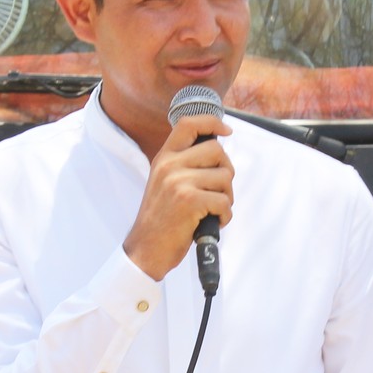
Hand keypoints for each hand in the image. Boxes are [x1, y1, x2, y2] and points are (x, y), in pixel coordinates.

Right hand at [122, 113, 232, 279]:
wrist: (146, 249)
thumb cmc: (161, 219)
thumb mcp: (164, 183)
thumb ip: (183, 165)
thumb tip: (217, 152)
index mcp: (163, 158)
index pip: (188, 124)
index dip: (212, 122)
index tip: (226, 130)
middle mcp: (169, 165)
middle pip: (217, 151)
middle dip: (225, 172)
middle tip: (217, 191)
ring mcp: (179, 182)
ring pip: (225, 177)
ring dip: (226, 197)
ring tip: (211, 210)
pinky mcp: (190, 201)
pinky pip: (225, 201)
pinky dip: (225, 216)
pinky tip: (212, 222)